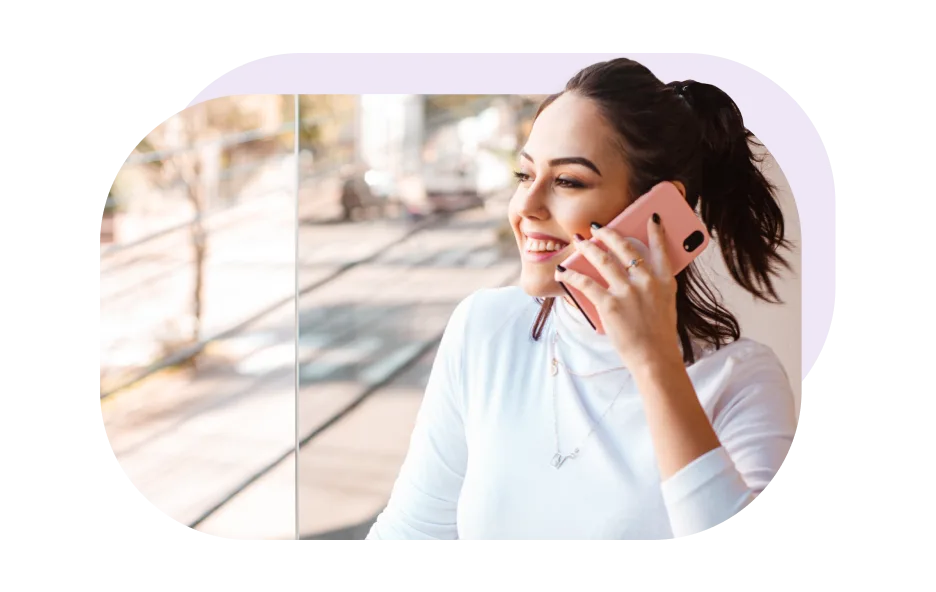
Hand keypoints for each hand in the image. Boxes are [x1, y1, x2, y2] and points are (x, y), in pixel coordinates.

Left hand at [555, 215, 681, 369]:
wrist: (654, 358)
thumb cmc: (658, 334)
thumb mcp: (665, 304)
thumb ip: (654, 286)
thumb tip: (634, 272)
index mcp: (665, 281)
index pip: (661, 248)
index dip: (656, 231)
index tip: (651, 217)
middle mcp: (647, 282)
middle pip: (625, 248)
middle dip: (608, 234)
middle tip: (597, 227)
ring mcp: (628, 292)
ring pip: (603, 260)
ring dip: (588, 248)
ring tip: (579, 242)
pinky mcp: (609, 304)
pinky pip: (585, 283)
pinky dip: (570, 275)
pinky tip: (562, 271)